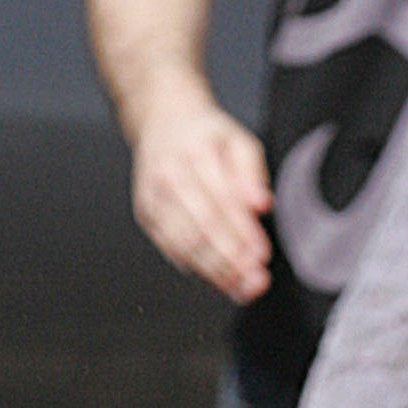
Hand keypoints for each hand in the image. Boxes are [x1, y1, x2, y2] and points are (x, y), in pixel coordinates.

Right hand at [129, 72, 272, 300]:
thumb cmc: (204, 134)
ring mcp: (153, 195)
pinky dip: (194, 268)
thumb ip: (252, 173)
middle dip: (230, 259)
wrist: (163, 120)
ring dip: (213, 271)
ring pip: (183, 242)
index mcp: (195, 152)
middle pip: (200, 226)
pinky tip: (215, 280)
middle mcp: (169, 174)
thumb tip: (260, 204)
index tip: (261, 255)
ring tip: (239, 287)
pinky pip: (169, 247)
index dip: (242, 233)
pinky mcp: (146, 213)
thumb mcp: (239, 141)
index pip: (221, 200)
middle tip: (253, 279)